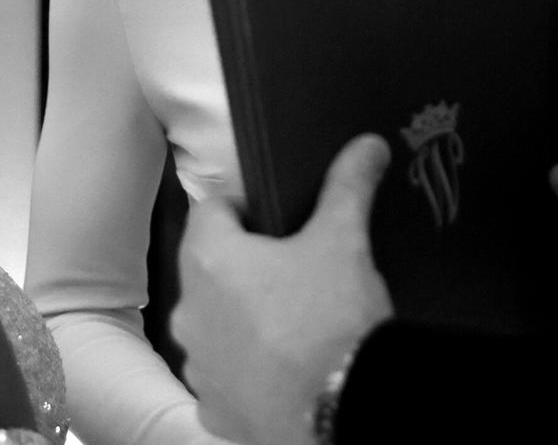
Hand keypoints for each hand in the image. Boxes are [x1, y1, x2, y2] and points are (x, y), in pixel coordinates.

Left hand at [172, 134, 393, 444]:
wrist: (342, 406)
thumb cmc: (331, 315)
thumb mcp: (344, 237)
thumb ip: (349, 184)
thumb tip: (367, 144)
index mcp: (210, 261)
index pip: (211, 209)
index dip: (244, 204)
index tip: (278, 213)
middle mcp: (190, 313)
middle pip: (211, 267)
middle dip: (248, 261)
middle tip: (297, 261)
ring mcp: (200, 368)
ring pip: (217, 324)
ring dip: (244, 316)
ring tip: (297, 314)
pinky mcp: (216, 413)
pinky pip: (226, 376)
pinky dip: (249, 366)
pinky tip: (289, 362)